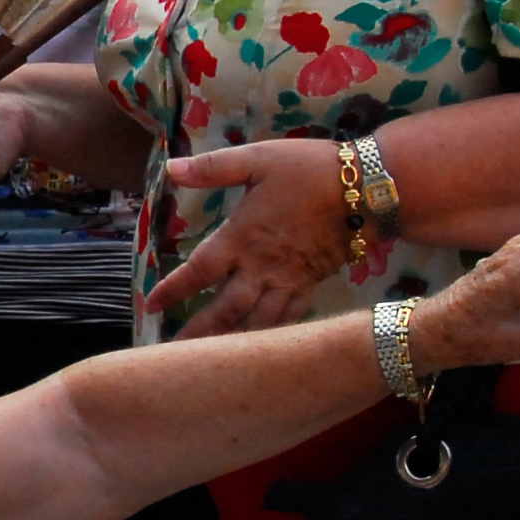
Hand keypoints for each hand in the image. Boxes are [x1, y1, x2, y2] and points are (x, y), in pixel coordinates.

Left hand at [144, 135, 364, 338]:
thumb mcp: (259, 158)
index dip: (173, 291)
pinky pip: (287, 319)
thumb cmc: (310, 170)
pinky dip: (270, 335)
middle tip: (175, 354)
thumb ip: (214, 168)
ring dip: (232, 342)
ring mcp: (288, 281)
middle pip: (224, 310)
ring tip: (212, 361)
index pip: (199, 272)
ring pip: (255, 322)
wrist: (369, 190)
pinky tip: (258, 346)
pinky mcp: (311, 285)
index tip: (151, 306)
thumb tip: (170, 169)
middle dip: (198, 333)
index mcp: (241, 238)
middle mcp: (261, 267)